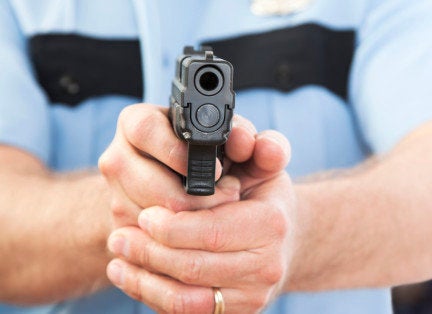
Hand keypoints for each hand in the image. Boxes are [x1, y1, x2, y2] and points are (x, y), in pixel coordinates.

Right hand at [99, 103, 279, 227]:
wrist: (206, 201)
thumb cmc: (228, 166)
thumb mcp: (247, 151)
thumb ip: (262, 142)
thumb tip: (258, 146)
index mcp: (139, 123)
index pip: (146, 130)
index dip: (180, 152)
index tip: (217, 170)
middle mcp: (118, 158)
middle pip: (150, 185)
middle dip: (197, 199)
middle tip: (228, 198)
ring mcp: (114, 198)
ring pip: (149, 221)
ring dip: (192, 224)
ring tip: (220, 215)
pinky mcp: (121, 232)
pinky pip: (148, 245)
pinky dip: (180, 244)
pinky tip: (203, 236)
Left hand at [101, 103, 294, 312]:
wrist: (287, 242)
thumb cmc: (266, 198)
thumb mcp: (267, 166)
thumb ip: (260, 146)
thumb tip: (241, 137)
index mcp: (271, 224)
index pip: (211, 231)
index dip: (171, 228)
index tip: (144, 215)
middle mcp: (266, 266)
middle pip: (193, 266)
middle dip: (149, 252)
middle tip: (119, 235)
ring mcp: (252, 296)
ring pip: (186, 298)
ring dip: (144, 277)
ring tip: (119, 254)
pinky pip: (187, 313)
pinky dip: (153, 295)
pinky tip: (131, 275)